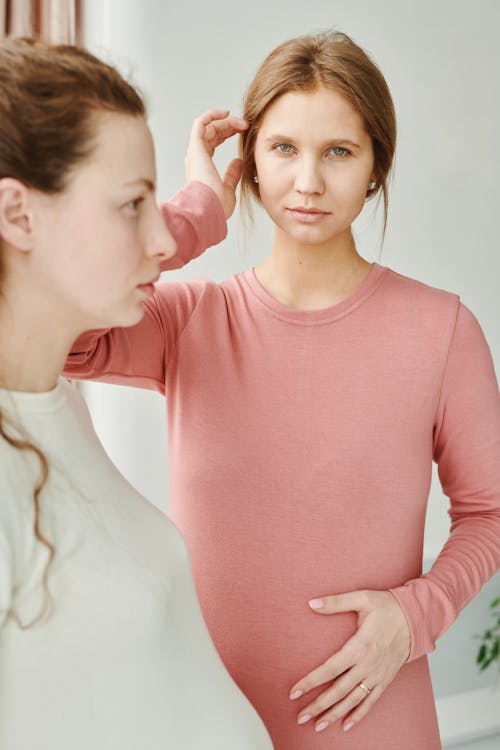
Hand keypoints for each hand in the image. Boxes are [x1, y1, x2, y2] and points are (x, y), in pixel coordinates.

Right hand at [185, 109, 248, 218]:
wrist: (208, 209)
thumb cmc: (217, 206)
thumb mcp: (229, 188)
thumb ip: (232, 174)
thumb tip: (238, 161)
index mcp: (203, 166)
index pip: (213, 142)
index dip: (227, 134)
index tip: (243, 132)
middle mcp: (197, 157)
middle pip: (211, 132)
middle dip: (229, 125)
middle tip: (245, 125)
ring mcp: (195, 151)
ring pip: (208, 126)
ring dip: (225, 121)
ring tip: (242, 123)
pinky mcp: (196, 147)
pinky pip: (200, 123)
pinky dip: (212, 115)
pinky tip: (226, 113)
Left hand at [290, 590, 410, 733]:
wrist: (415, 617)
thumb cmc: (387, 606)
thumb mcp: (362, 598)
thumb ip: (336, 602)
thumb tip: (312, 603)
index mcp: (359, 646)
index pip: (330, 669)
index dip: (311, 681)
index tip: (295, 692)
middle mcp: (367, 665)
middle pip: (339, 690)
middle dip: (318, 705)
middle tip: (300, 717)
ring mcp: (377, 675)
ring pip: (353, 700)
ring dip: (335, 714)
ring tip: (318, 725)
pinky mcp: (385, 679)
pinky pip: (371, 701)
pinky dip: (358, 715)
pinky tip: (346, 725)